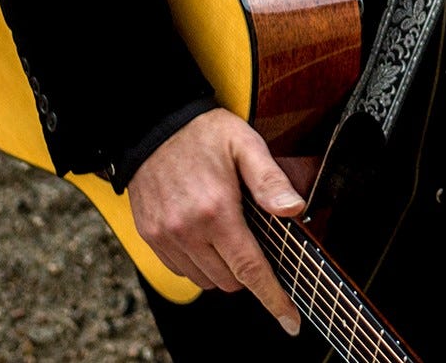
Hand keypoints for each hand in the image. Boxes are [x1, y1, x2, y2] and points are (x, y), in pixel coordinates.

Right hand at [127, 108, 312, 335]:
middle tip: (252, 236)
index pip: (250, 269)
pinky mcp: (150, 237)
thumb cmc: (204, 133)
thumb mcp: (245, 144)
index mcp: (217, 211)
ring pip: (205, 280)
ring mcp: (166, 237)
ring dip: (223, 268)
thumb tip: (295, 209)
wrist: (152, 126)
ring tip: (226, 231)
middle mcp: (188, 230)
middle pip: (230, 280)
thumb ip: (269, 180)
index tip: (290, 320)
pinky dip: (198, 262)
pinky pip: (181, 269)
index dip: (273, 298)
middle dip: (248, 270)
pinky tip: (204, 234)